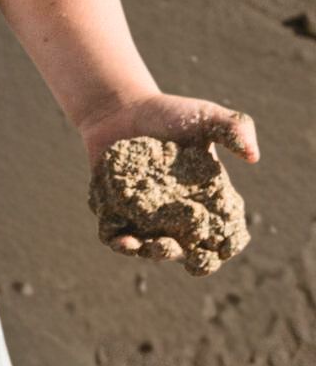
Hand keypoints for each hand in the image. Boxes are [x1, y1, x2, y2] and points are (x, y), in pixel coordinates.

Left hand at [78, 92, 258, 261]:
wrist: (121, 108)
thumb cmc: (169, 114)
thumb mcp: (205, 116)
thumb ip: (233, 129)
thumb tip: (253, 155)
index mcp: (204, 201)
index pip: (220, 233)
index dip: (224, 246)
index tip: (221, 248)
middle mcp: (175, 215)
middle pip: (185, 250)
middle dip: (184, 257)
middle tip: (176, 246)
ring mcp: (143, 216)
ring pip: (149, 248)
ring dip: (151, 253)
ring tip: (148, 245)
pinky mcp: (113, 211)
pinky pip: (115, 235)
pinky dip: (119, 242)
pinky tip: (122, 239)